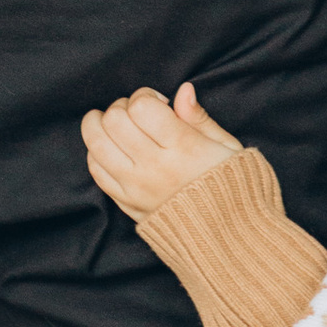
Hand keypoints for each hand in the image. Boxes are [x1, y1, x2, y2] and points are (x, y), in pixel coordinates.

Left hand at [82, 82, 246, 218]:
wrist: (225, 236)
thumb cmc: (230, 185)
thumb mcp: (226, 146)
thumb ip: (199, 118)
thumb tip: (183, 90)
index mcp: (183, 148)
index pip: (142, 107)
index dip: (145, 95)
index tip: (158, 102)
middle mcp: (155, 167)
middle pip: (114, 121)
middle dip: (121, 106)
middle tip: (136, 111)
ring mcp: (136, 187)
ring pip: (96, 144)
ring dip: (98, 125)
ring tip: (114, 122)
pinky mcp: (126, 203)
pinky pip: (96, 171)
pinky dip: (96, 152)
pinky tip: (111, 147)